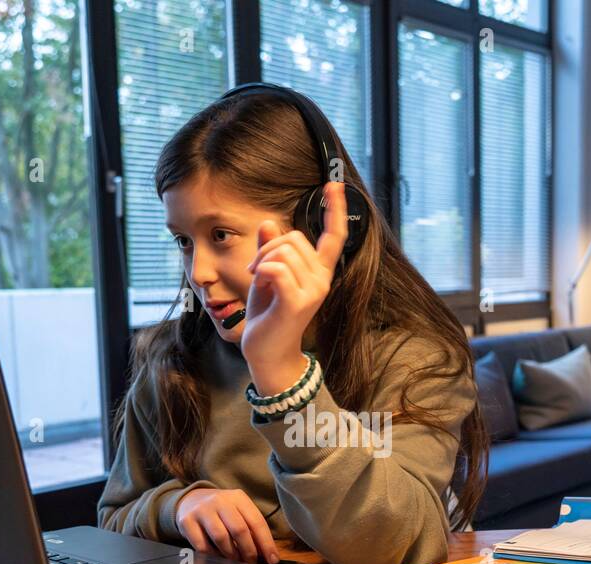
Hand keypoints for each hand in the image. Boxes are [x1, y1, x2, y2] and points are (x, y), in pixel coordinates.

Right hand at [175, 488, 279, 563]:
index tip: (272, 559)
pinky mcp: (187, 522)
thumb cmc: (221, 510)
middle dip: (249, 551)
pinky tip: (218, 557)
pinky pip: (203, 546)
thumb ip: (251, 528)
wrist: (190, 500)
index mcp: (238, 497)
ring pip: (221, 538)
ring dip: (231, 555)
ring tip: (236, 561)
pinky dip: (213, 555)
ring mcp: (202, 510)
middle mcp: (220, 500)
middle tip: (251, 562)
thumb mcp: (238, 511)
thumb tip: (266, 554)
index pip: (256, 522)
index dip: (266, 543)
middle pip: (239, 530)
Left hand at [239, 181, 348, 376]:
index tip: (333, 184)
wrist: (266, 351)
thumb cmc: (267, 315)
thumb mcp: (266, 276)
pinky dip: (262, 271)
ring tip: (258, 280)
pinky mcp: (298, 302)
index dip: (334, 209)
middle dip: (268, 247)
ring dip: (262, 260)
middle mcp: (322, 279)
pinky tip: (261, 283)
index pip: (334, 237)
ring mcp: (313, 291)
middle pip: (294, 237)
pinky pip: (277, 268)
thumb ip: (270, 249)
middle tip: (256, 269)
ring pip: (284, 251)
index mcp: (318, 272)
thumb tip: (269, 222)